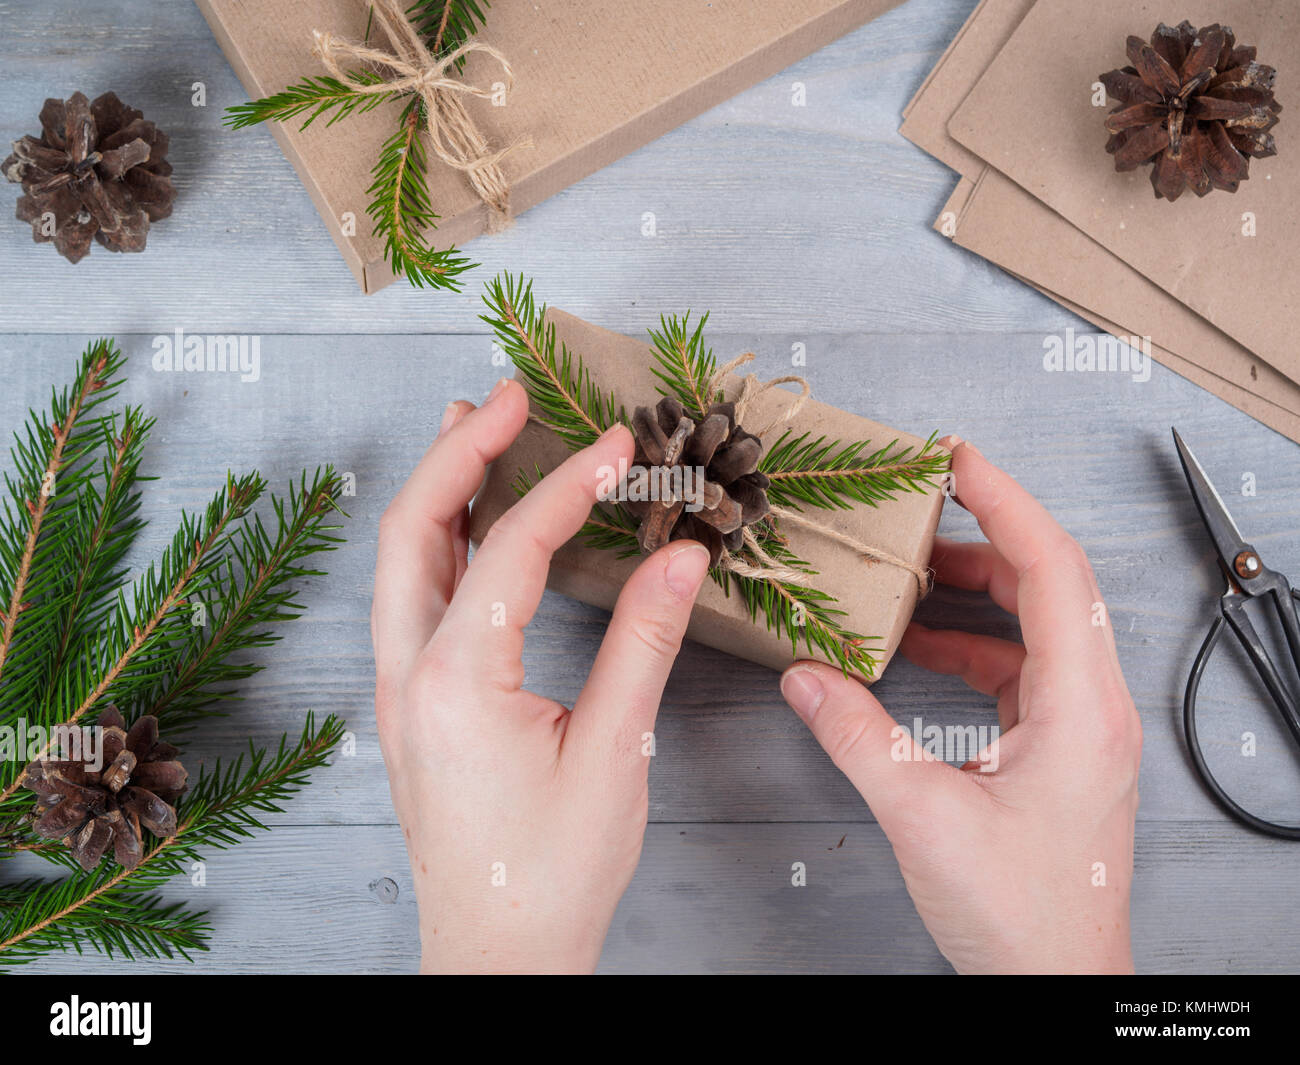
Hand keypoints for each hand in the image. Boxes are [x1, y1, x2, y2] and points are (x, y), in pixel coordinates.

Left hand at [371, 379, 711, 973]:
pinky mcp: (410, 703)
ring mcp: (398, 688)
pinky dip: (439, 540)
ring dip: (439, 487)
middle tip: (509, 397)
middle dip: (459, 450)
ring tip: (475, 427)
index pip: (512, 549)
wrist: (497, 953)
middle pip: (414, 528)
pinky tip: (471, 521)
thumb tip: (683, 555)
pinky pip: (411, 595)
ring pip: (400, 558)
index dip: (569, 485)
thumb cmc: (552, 870)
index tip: (617, 444)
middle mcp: (408, 673)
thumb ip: (644, 642)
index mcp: (457, 681)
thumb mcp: (615, 753)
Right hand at [779, 438, 1140, 973]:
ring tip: (912, 572)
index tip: (959, 460)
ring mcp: (1082, 727)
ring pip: (1036, 625)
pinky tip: (919, 647)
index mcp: (1082, 708)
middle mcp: (1095, 707)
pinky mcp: (1061, 747)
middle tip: (922, 504)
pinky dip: (972, 645)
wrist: (1059, 983)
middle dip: (984, 536)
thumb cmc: (1021, 914)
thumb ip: (856, 736)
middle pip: (1050, 585)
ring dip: (977, 592)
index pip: (1054, 570)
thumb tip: (805, 676)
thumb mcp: (921, 817)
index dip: (1006, 502)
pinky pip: (1022, 669)